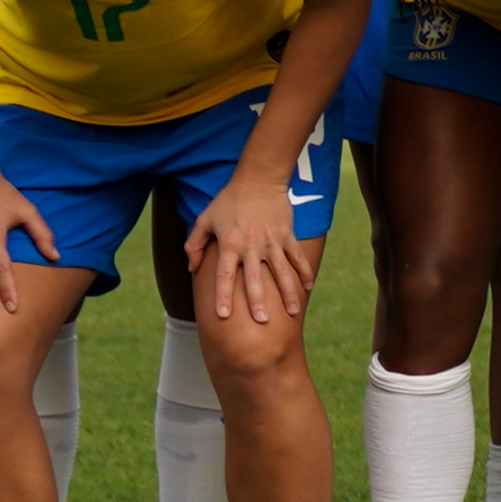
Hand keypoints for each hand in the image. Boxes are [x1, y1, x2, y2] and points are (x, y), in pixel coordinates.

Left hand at [187, 161, 320, 325]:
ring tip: (292, 312)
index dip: (223, 296)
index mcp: (230, 244)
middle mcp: (252, 246)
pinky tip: (308, 288)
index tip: (223, 316)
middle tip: (262, 322)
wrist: (259, 179)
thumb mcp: (204, 219)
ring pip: (282, 272)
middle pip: (256, 279)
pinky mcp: (287, 235)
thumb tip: (192, 267)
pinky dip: (304, 272)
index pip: (225, 276)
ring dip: (288, 293)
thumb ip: (194, 244)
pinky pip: (296, 257)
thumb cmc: (228, 200)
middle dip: (258, 302)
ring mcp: (273, 241)